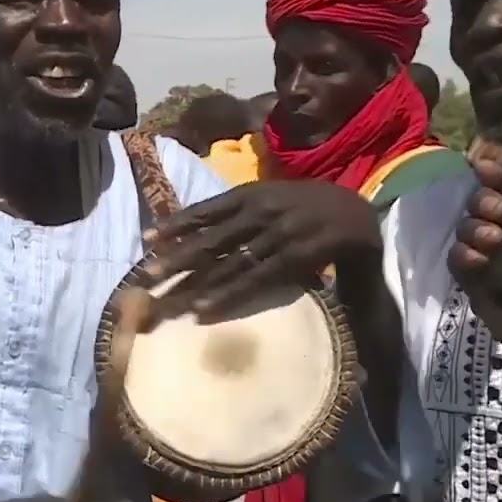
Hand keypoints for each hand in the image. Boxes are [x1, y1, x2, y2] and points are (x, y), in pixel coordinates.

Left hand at [145, 180, 380, 315]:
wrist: (355, 214)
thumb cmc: (302, 206)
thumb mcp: (268, 196)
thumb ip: (234, 209)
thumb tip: (191, 225)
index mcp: (251, 193)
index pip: (205, 210)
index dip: (175, 226)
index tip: (147, 241)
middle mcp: (261, 211)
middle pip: (210, 239)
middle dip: (176, 258)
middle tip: (147, 276)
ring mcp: (278, 236)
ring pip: (228, 264)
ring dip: (196, 283)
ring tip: (169, 298)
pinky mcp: (294, 259)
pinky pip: (255, 281)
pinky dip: (228, 295)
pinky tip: (205, 308)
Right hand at [446, 143, 501, 347]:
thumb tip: (491, 154)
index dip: (495, 169)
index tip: (487, 167)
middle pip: (482, 199)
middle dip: (484, 200)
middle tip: (498, 210)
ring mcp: (491, 253)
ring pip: (466, 226)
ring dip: (474, 228)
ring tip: (492, 240)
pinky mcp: (473, 279)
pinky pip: (456, 258)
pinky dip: (463, 255)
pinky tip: (478, 260)